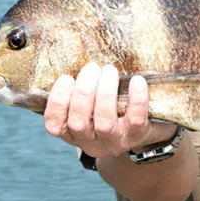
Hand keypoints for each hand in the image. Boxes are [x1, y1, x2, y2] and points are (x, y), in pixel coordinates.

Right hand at [43, 62, 177, 158]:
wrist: (144, 129)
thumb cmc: (110, 109)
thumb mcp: (89, 105)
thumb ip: (79, 89)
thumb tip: (73, 57)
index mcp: (72, 133)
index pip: (55, 125)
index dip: (57, 102)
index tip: (66, 78)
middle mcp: (89, 143)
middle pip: (78, 122)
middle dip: (83, 91)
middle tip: (92, 67)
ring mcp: (113, 142)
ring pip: (104, 122)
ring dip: (105, 92)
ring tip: (109, 70)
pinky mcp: (136, 137)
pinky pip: (135, 120)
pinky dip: (136, 99)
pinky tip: (137, 81)